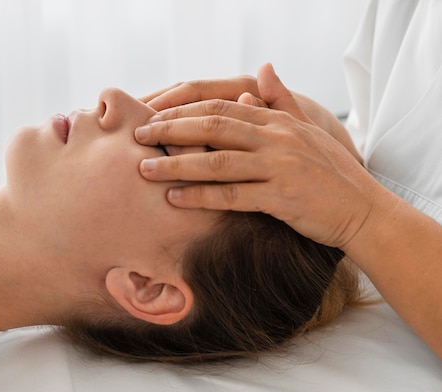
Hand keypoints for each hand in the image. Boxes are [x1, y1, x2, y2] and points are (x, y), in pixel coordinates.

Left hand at [135, 63, 378, 247]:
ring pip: (217, 161)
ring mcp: (280, 166)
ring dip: (176, 165)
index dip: (183, 110)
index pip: (221, 107)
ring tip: (144, 169)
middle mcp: (277, 138)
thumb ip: (282, 100)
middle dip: (171, 130)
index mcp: (278, 121)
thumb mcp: (308, 130)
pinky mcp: (282, 197)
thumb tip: (262, 69)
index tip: (153, 117)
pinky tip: (174, 199)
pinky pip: (232, 196)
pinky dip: (200, 196)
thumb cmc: (331, 173)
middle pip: (213, 127)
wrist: (365, 211)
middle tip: (138, 136)